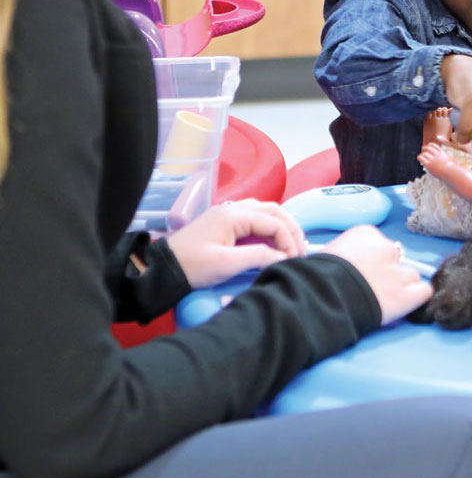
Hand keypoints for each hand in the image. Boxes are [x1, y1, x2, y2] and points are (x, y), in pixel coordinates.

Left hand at [167, 199, 305, 288]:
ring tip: (291, 246)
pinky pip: (254, 218)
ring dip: (281, 226)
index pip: (274, 222)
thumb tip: (282, 257)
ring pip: (264, 212)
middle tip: (301, 251)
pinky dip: (269, 228)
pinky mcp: (223, 224)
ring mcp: (227, 214)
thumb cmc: (192, 266)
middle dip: (291, 230)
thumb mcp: (226, 264)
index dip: (289, 241)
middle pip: (273, 211)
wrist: (163, 268)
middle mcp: (233, 209)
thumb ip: (258, 258)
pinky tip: (273, 242)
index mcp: (234, 215)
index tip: (294, 261)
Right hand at [319, 225, 431, 324]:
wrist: (324, 296)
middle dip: (388, 271)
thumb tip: (351, 266)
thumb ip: (348, 253)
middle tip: (374, 286)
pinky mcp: (406, 295)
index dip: (373, 259)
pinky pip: (424, 291)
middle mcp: (385, 247)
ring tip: (386, 298)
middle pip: (396, 257)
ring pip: (411, 275)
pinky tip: (404, 304)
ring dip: (402, 285)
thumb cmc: (317, 277)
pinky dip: (416, 298)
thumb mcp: (330, 252)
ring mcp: (397, 271)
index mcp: (364, 233)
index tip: (363, 270)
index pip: (379, 243)